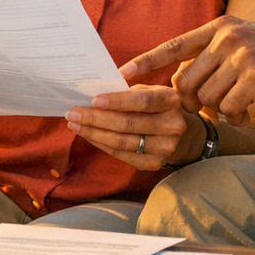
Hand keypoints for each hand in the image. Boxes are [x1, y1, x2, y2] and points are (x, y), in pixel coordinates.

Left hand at [64, 86, 202, 171]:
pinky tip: (87, 135)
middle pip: (127, 124)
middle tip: (72, 113)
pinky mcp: (154, 163)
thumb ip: (128, 91)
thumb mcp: (150, 91)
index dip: (117, 101)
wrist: (181, 133)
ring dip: (93, 133)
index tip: (93, 100)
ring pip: (121, 142)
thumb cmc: (156, 106)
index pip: (142, 101)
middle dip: (96, 119)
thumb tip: (92, 92)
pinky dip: (101, 144)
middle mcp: (172, 126)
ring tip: (74, 124)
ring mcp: (164, 148)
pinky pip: (121, 155)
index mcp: (171, 101)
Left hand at [122, 16, 254, 123]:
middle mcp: (227, 37)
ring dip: (219, 111)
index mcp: (220, 27)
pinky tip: (251, 113)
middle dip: (193, 103)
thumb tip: (178, 81)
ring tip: (239, 107)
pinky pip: (229, 109)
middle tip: (213, 108)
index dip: (146, 62)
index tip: (121, 74)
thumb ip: (210, 56)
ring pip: (206, 98)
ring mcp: (242, 56)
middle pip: (186, 81)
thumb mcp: (242, 43)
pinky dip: (237, 117)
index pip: (174, 45)